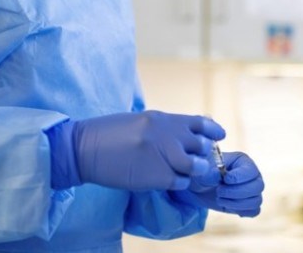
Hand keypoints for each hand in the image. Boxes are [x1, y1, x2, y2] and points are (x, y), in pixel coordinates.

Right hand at [73, 111, 223, 190]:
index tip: (218, 137)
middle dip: (204, 154)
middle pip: (201, 145)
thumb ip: (163, 127)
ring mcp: (162, 154)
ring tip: (188, 172)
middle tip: (199, 160)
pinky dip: (180, 183)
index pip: (199, 123)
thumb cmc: (107, 134)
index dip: (213, 131)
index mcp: (162, 119)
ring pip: (196, 165)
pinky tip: (171, 181)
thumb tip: (183, 135)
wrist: (83, 148)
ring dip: (195, 170)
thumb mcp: (140, 121)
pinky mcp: (155, 175)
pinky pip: (180, 182)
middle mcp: (166, 134)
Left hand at [171, 151, 263, 216]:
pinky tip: (228, 205)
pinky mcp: (248, 204)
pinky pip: (254, 211)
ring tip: (220, 199)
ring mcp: (252, 190)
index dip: (238, 178)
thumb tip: (222, 177)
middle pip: (257, 187)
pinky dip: (241, 211)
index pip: (251, 171)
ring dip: (236, 203)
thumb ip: (212, 173)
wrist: (199, 188)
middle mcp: (252, 175)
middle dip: (236, 193)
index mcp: (243, 162)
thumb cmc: (202, 174)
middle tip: (219, 192)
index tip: (224, 180)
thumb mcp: (203, 171)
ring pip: (256, 200)